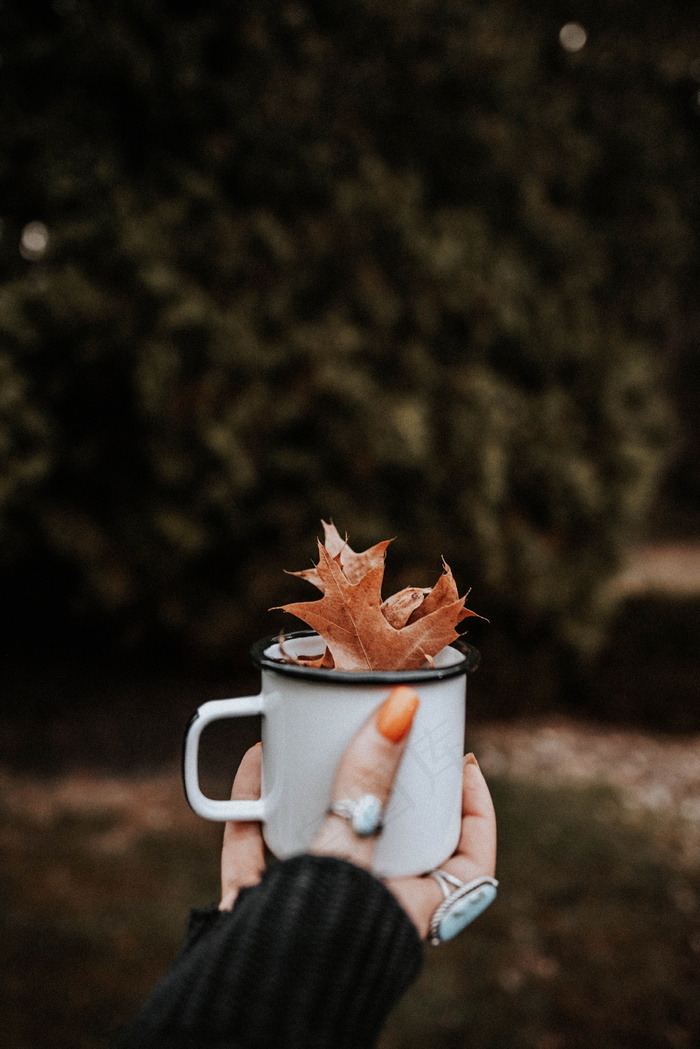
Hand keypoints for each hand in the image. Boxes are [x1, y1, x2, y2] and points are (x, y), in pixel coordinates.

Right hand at [219, 687, 496, 939]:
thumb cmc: (317, 938)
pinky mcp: (261, 907)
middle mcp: (366, 907)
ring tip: (319, 737)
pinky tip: (258, 763)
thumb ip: (368, 781)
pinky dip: (261, 805)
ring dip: (317, 786)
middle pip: (391, 836)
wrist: (243, 1012)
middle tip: (384, 734)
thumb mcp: (349, 851)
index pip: (468, 859)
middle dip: (385, 784)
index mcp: (410, 908)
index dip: (474, 810)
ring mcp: (313, 907)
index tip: (463, 763)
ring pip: (325, 836)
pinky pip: (265, 847)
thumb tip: (403, 709)